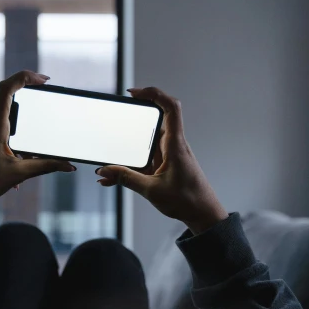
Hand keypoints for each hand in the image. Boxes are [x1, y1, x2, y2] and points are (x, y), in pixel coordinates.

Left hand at [0, 70, 75, 204]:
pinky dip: (14, 144)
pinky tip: (16, 163)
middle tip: (44, 128)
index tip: (44, 80)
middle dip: (31, 118)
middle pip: (13, 104)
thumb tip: (69, 166)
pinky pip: (2, 131)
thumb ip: (46, 166)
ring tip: (24, 159)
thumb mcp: (18, 173)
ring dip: (22, 137)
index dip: (25, 77)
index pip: (7, 88)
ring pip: (9, 121)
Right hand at [96, 86, 227, 233]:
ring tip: (109, 158)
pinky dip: (130, 165)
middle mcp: (173, 145)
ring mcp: (169, 155)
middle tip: (117, 115)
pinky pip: (144, 159)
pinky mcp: (165, 166)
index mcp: (175, 145)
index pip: (170, 108)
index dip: (153, 94)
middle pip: (155, 120)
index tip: (134, 93)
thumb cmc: (187, 200)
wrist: (203, 215)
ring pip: (146, 142)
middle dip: (135, 117)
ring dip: (128, 148)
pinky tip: (112, 177)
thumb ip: (126, 178)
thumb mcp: (152, 190)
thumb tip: (105, 170)